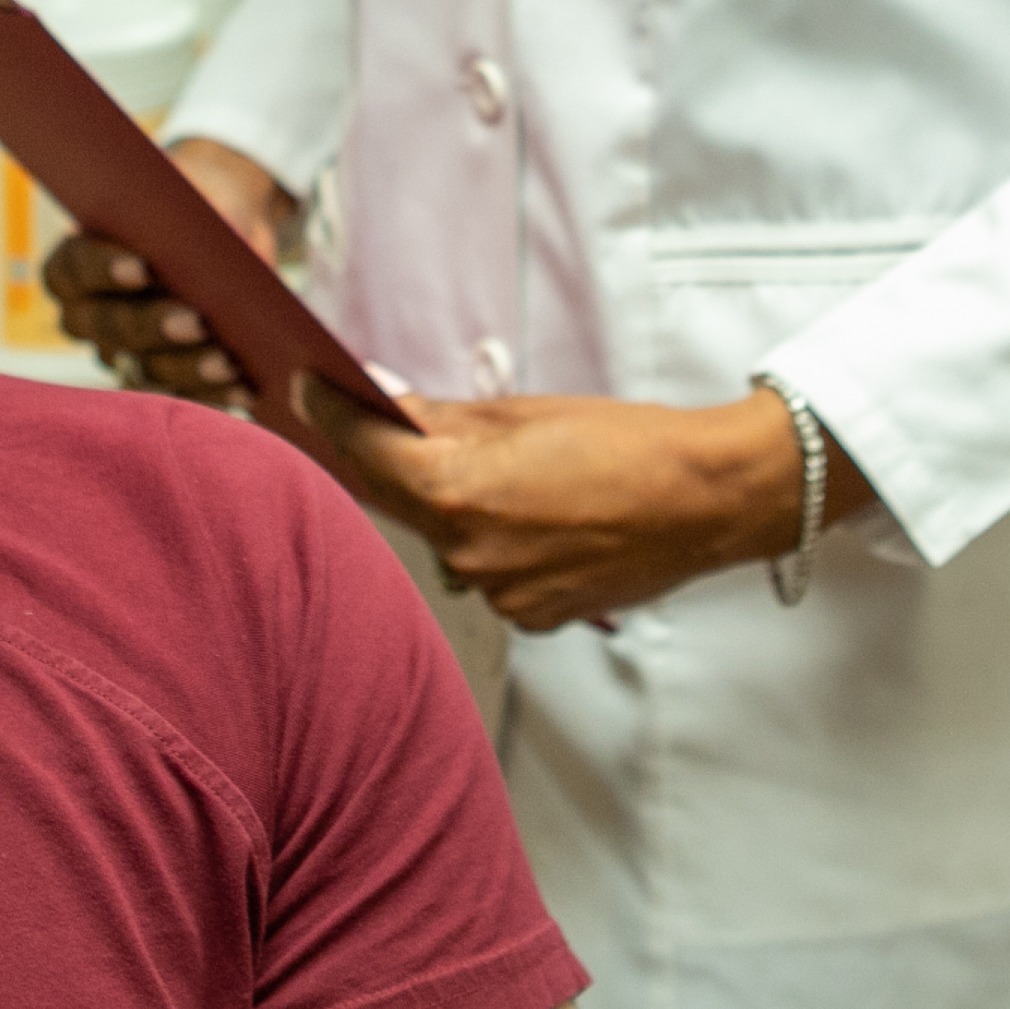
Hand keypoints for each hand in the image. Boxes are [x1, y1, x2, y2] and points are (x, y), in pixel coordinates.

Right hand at [44, 138, 294, 405]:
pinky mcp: (161, 380)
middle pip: (110, 327)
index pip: (75, 269)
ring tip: (227, 363)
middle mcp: (90, 315)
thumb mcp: (195, 196)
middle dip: (153, 325)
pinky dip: (212, 397)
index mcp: (79, 259)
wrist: (229, 228)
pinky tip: (242, 390)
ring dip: (187, 369)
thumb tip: (215, 250)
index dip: (103, 269)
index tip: (142, 267)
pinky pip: (178, 398)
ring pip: (143, 370)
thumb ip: (190, 217)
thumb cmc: (198, 206)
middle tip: (194, 321)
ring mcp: (124, 354)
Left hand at [290, 379, 876, 631]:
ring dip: (459, 509)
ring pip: (449, 541)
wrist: (705, 499)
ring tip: (520, 478)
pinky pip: (490, 573)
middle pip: (401, 503)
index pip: (364, 454)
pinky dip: (499, 544)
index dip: (328, 415)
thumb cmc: (626, 442)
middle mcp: (465, 553)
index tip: (304, 389)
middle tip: (408, 423)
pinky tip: (544, 519)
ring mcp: (498, 593)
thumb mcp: (524, 413)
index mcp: (457, 491)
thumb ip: (445, 420)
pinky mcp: (531, 618)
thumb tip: (388, 408)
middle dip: (401, 465)